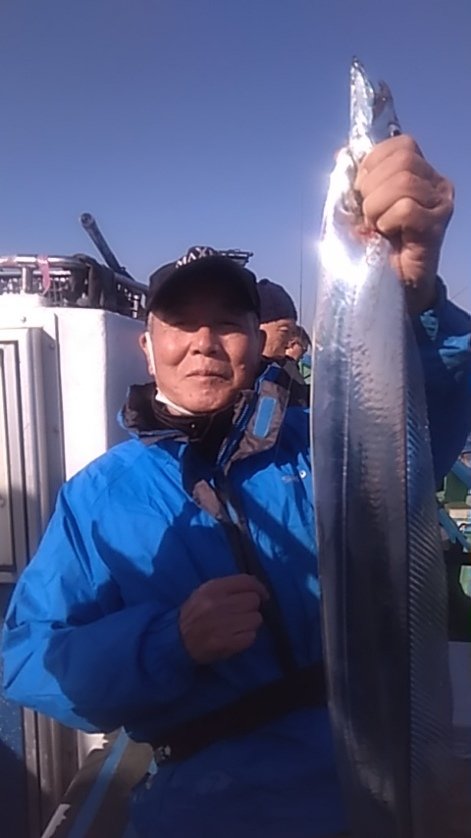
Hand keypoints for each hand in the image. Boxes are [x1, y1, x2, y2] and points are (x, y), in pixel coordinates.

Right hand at [179, 574, 268, 663]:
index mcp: (213, 588)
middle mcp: (218, 603)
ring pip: (255, 619)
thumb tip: (255, 588)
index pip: (246, 581)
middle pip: (253, 601)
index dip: (259, 588)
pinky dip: (246, 638)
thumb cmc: (194, 615)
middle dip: (251, 608)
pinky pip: (251, 637)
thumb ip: (227, 588)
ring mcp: (222, 624)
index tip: (263, 595)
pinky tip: (235, 638)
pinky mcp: (225, 643)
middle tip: (242, 614)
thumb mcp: (204, 593)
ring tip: (237, 627)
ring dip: (250, 624)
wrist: (176, 641)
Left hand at [355, 135, 453, 312]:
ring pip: (403, 182)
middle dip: (372, 186)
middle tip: (368, 214)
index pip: (400, 144)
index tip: (361, 191)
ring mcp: (440, 204)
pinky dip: (387, 221)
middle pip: (402, 159)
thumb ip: (356, 180)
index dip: (373, 164)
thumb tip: (341, 153)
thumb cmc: (376, 249)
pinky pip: (406, 208)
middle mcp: (436, 184)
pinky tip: (387, 235)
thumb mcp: (360, 209)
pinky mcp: (436, 226)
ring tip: (376, 226)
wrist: (392, 288)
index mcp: (420, 172)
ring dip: (377, 206)